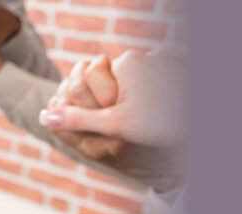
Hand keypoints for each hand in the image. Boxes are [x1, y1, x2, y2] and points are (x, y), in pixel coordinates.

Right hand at [42, 51, 183, 146]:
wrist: (196, 130)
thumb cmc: (159, 124)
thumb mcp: (115, 124)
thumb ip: (79, 119)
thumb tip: (45, 118)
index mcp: (125, 63)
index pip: (100, 81)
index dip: (106, 104)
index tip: (121, 119)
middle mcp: (145, 56)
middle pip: (121, 83)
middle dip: (126, 103)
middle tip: (142, 121)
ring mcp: (164, 61)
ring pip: (141, 85)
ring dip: (144, 102)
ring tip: (156, 118)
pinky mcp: (178, 70)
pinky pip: (159, 84)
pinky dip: (159, 98)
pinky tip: (166, 112)